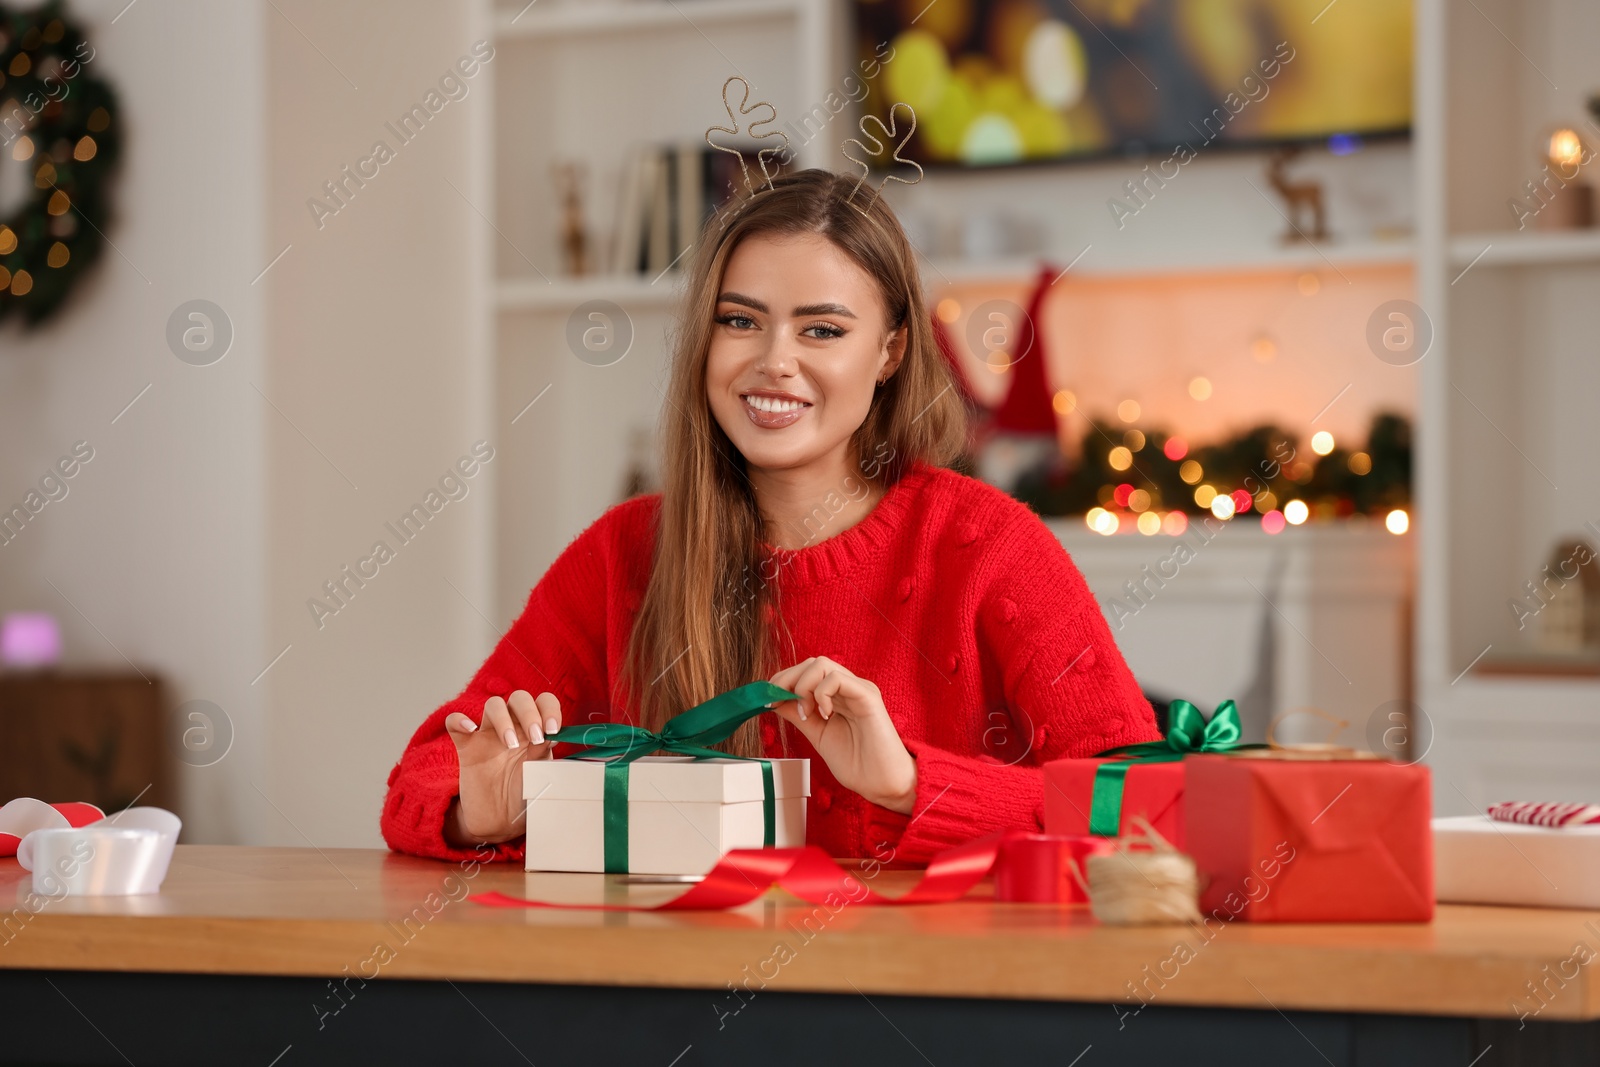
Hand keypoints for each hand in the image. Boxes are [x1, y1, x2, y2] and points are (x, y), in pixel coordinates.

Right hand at [443, 690, 561, 845]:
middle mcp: (514, 727)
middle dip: (529, 713)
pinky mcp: (466, 747)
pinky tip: (470, 730)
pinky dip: (459, 720)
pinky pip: (455, 722)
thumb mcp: (541, 777)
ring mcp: (488, 735)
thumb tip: (555, 738)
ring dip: (503, 719)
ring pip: (493, 705)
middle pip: (519, 698)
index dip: (550, 709)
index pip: (544, 702)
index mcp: (536, 731)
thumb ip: (546, 757)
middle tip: (535, 738)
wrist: (499, 821)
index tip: (554, 730)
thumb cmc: (524, 796)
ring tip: (510, 745)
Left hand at [767, 656, 915, 813]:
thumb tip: (775, 699)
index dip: (784, 680)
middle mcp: (849, 687)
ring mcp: (859, 689)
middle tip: (777, 702)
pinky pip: (837, 678)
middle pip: (812, 662)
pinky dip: (821, 693)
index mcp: (838, 695)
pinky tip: (824, 715)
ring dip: (803, 686)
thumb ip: (799, 715)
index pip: (807, 671)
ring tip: (806, 713)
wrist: (882, 784)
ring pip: (822, 664)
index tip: (769, 700)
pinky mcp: (868, 696)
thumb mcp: (817, 734)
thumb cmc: (857, 763)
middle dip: (787, 679)